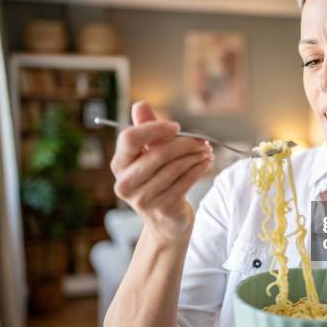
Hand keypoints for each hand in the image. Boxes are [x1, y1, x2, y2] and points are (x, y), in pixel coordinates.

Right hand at [110, 101, 214, 242]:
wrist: (166, 221)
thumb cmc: (158, 181)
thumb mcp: (150, 155)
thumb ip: (146, 131)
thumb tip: (140, 104)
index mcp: (119, 165)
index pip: (130, 139)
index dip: (155, 129)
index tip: (176, 126)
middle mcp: (125, 183)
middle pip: (158, 153)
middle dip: (185, 143)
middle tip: (202, 140)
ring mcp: (143, 199)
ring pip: (175, 167)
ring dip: (195, 156)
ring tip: (207, 151)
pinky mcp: (162, 208)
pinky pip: (185, 181)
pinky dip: (199, 169)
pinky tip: (207, 163)